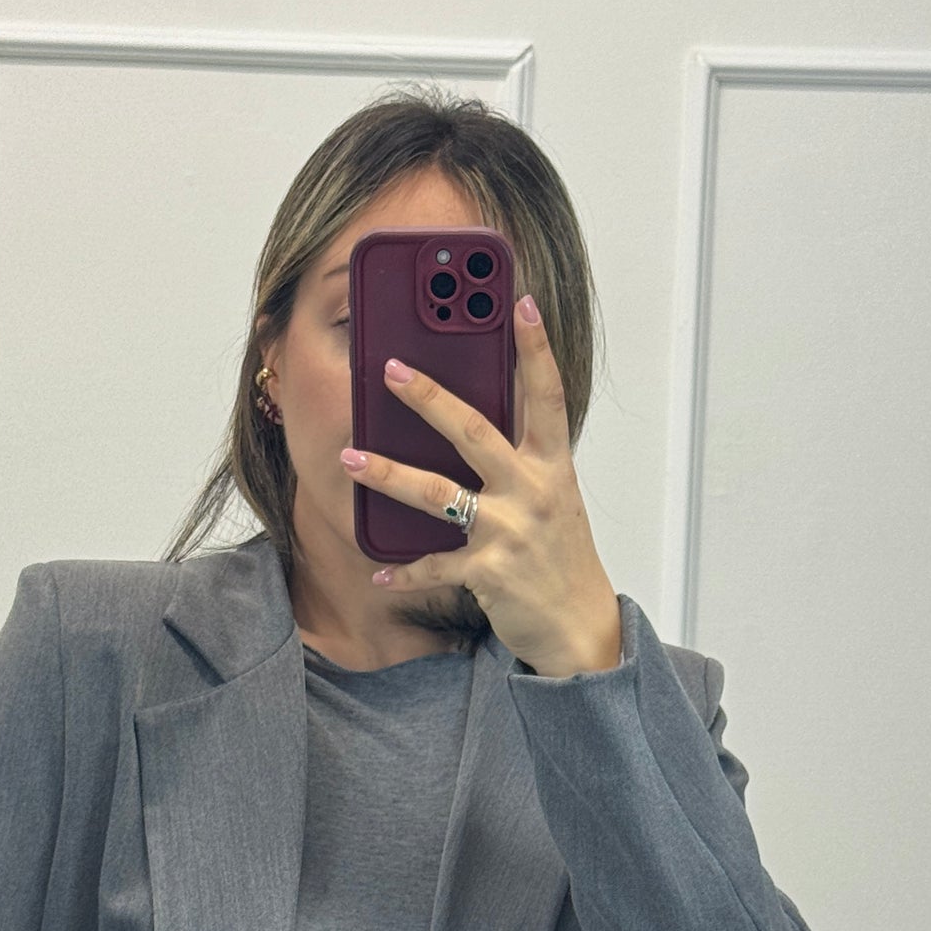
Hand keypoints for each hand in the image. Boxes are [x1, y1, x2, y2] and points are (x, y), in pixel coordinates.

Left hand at [338, 295, 622, 675]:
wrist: (579, 626)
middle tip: (389, 369)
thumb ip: (520, 461)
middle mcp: (532, 491)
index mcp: (552, 466)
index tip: (520, 303)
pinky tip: (379, 572)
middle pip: (473, 431)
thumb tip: (469, 422)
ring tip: (350, 456)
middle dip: (428, 397)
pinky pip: (434, 565)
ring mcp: (509, 531)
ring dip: (388, 473)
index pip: (546, 396)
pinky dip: (404, 572)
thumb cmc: (559, 557)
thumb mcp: (552, 499)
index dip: (535, 349)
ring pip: (437, 493)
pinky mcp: (488, 573)